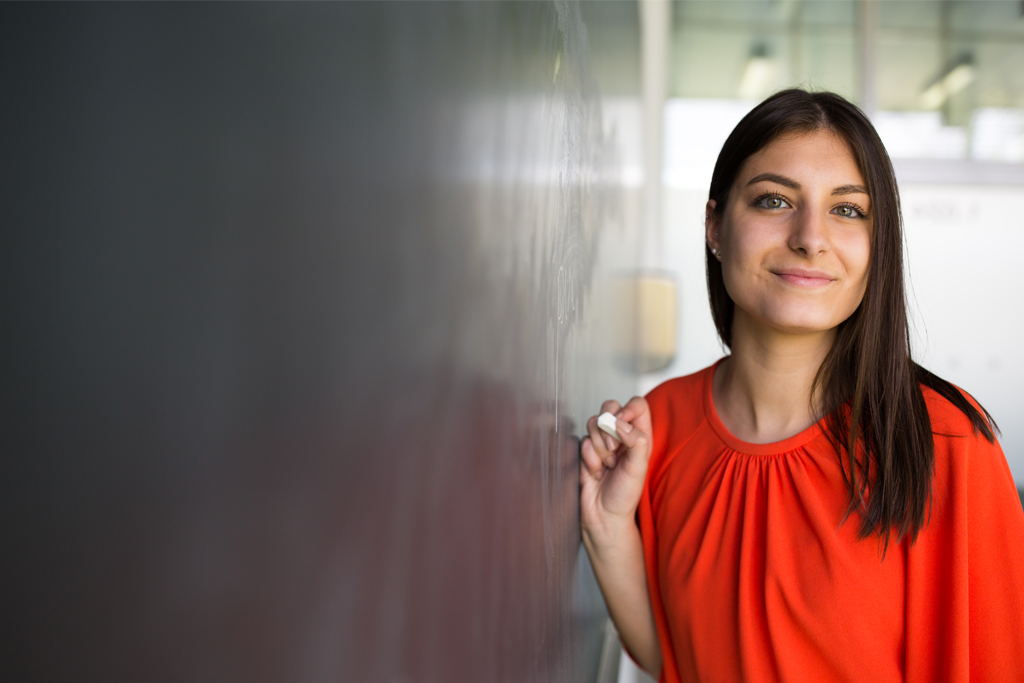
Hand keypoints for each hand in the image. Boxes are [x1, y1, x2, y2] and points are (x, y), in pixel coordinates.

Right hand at [579, 396, 651, 541]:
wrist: (603, 516)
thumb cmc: (625, 496)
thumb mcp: (639, 469)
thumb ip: (636, 441)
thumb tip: (621, 422)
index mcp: (640, 436)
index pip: (637, 405)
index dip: (627, 409)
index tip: (621, 423)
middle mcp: (622, 435)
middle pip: (611, 406)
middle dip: (608, 428)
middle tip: (614, 450)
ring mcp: (602, 441)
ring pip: (593, 423)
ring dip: (599, 448)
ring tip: (607, 467)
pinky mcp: (586, 450)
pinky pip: (582, 441)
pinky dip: (589, 459)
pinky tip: (596, 473)